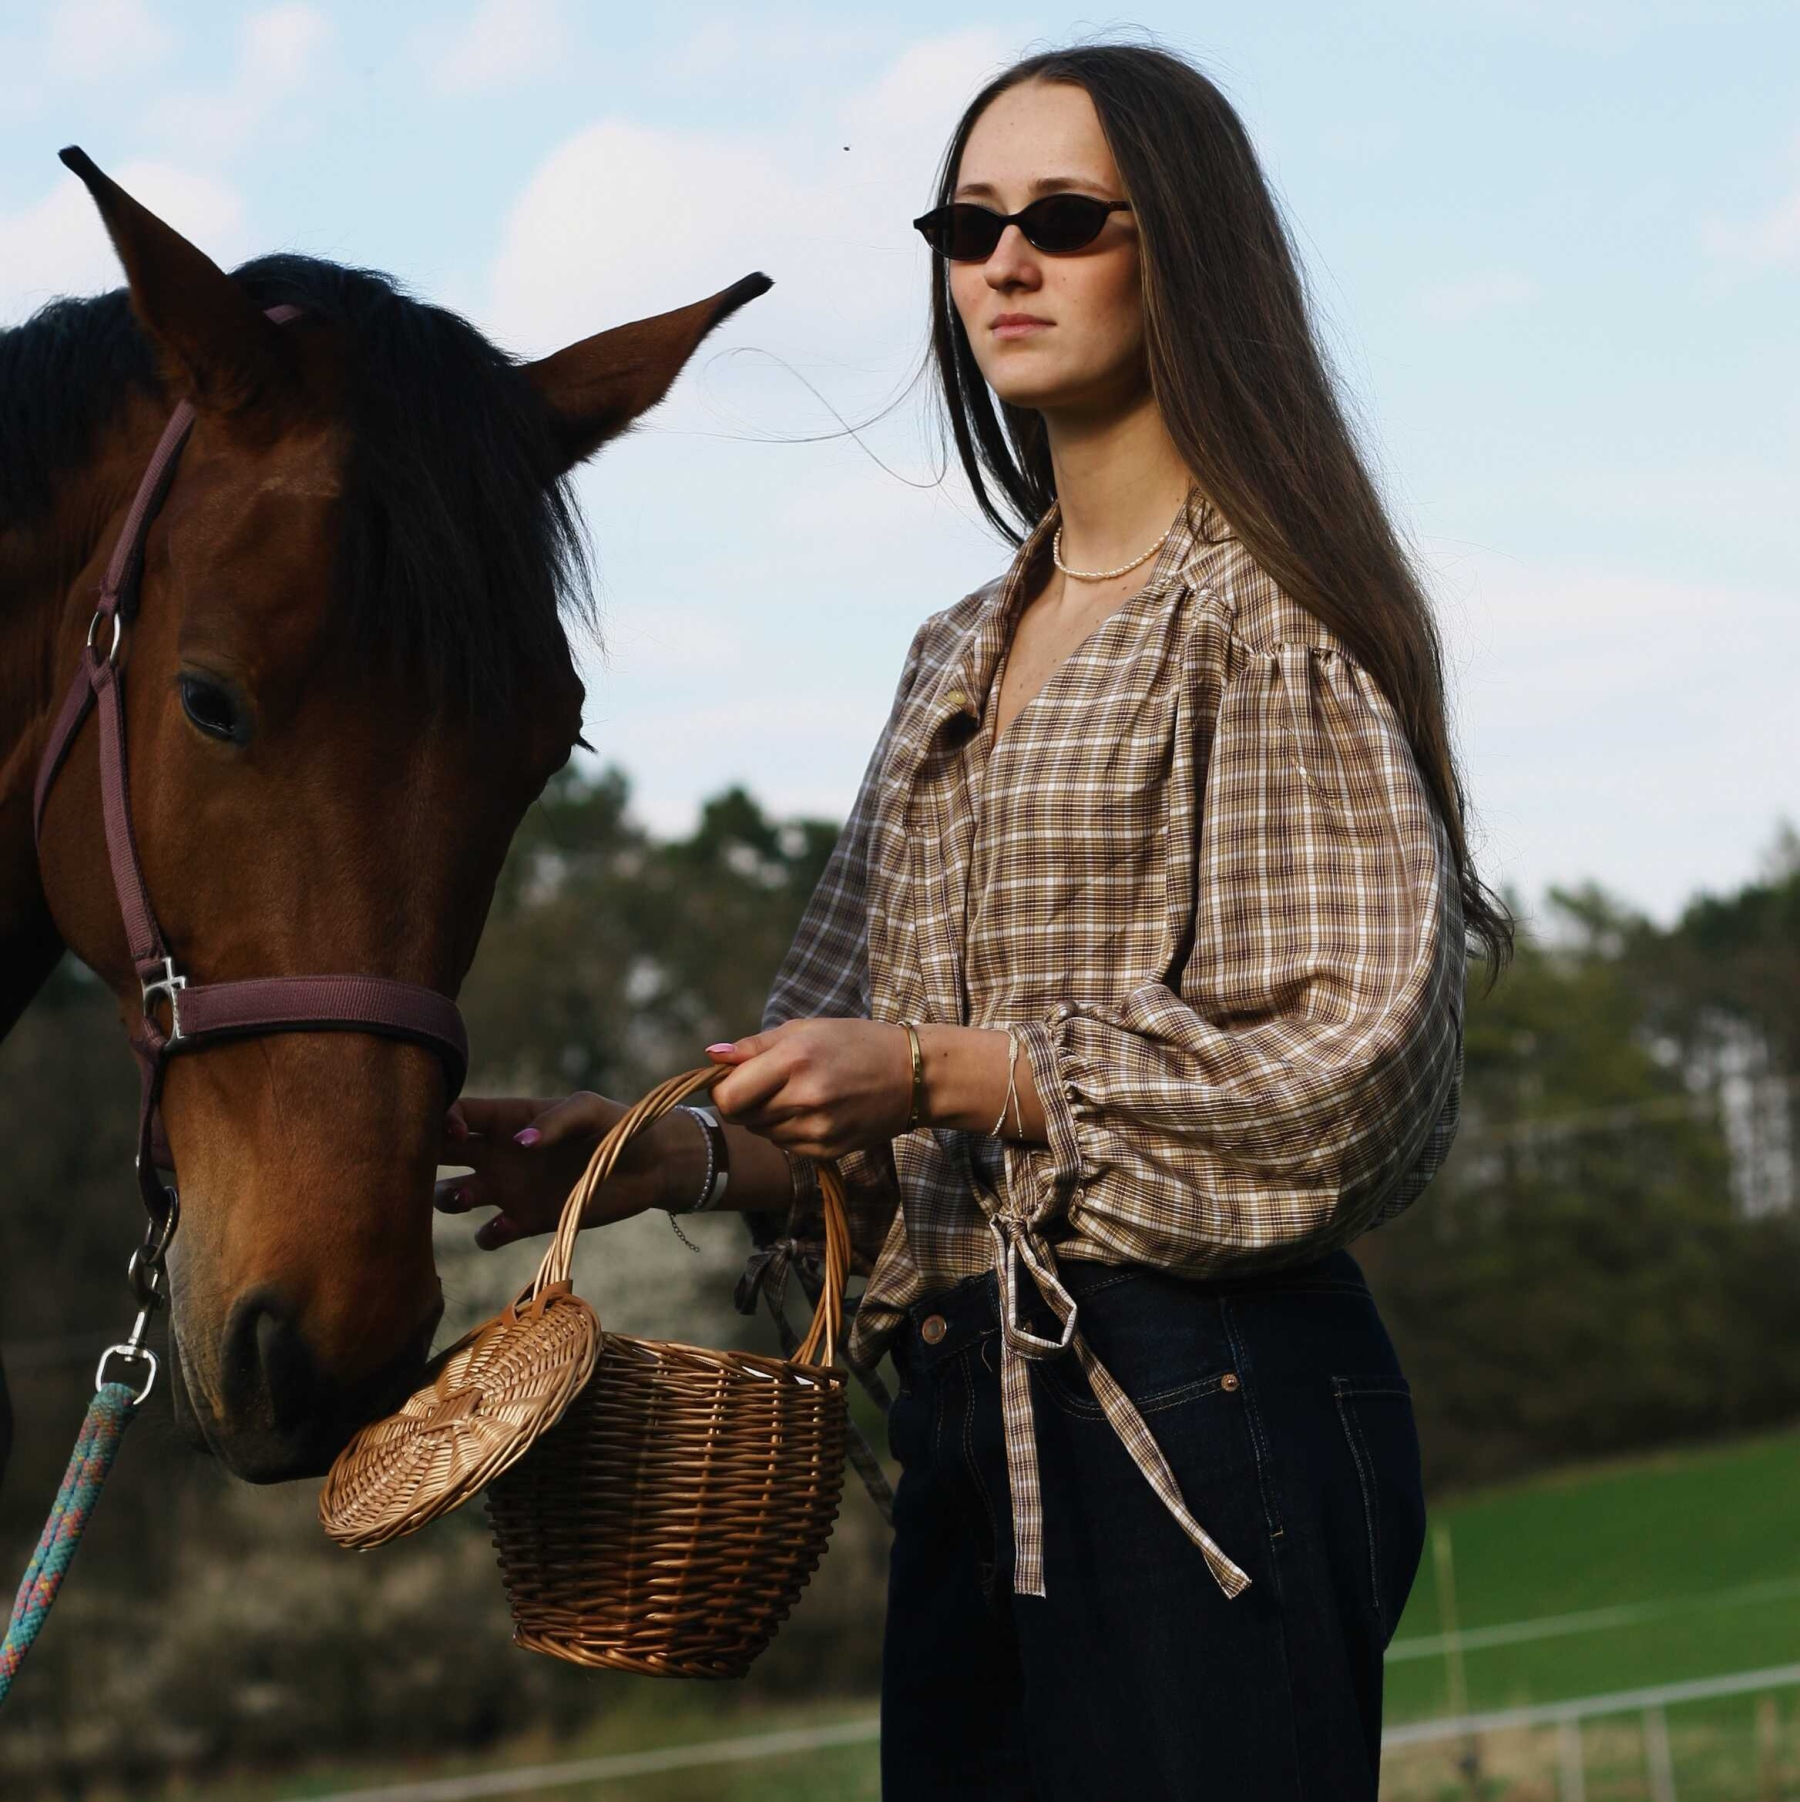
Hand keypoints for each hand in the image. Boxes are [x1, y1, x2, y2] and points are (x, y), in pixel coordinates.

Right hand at [433, 1091, 667, 1250]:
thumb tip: (518, 1143)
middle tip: (418, 1169)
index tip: (450, 1133)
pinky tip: (506, 1224)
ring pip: (451, 1196)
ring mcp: (509, 1188)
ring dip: (446, 1199)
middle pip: (439, 1155)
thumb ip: (555, 1121)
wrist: (651, 1165)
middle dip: (419, 1159)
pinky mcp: (528, 1221)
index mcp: (508, 1119)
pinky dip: (487, 1235)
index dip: (438, 1121)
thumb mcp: (591, 1110)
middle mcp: (498, 1153)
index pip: (455, 1114)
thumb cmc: (621, 1125)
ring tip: (465, 1196)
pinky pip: (488, 1235)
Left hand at [704, 1017, 912, 1158]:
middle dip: (745, 1100)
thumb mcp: (805, 1029)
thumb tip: (710, 1056)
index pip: (728, 1097)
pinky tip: (815, 1111)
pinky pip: (785, 1146)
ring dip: (767, 1116)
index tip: (735, 1078)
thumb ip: (754, 1046)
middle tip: (772, 1082)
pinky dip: (789, 1130)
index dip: (723, 1089)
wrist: (912, 1076)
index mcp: (795, 1059)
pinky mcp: (828, 1151)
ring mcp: (818, 1129)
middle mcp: (805, 1098)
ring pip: (761, 1133)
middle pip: (741, 1117)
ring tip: (800, 1093)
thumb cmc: (855, 1043)